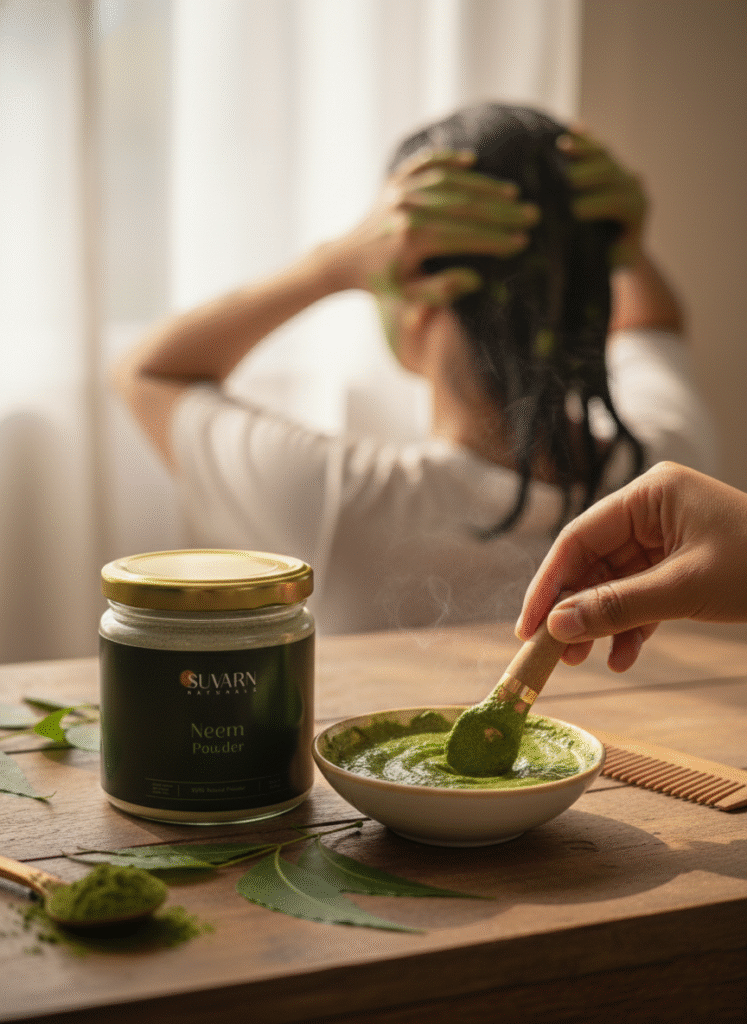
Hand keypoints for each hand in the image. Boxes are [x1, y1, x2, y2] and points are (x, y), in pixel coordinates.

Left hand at [332, 149, 539, 303]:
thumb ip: (441, 291)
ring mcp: (399, 190)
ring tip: (512, 194)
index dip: (495, 240)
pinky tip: (470, 160)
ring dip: (484, 186)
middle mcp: (406, 209)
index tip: (521, 242)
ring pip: (450, 182)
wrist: (344, 259)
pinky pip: (425, 164)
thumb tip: (475, 279)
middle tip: (530, 214)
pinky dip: (447, 159)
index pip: (464, 236)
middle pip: (464, 206)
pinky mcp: (394, 180)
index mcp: (411, 238)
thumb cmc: (381, 282)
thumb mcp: (409, 295)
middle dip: (501, 212)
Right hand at [515, 462, 746, 671]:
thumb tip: (557, 626)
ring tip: (584, 661)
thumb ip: (617, 606)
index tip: (527, 624)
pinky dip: (631, 626)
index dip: (548, 583)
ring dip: (599, 622)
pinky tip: (624, 657)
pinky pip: (640, 595)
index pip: (579, 537)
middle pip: (592, 562)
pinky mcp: (678, 564)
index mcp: (648, 495)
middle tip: (554, 652)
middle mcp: (650, 510)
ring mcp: (664, 537)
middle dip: (574, 609)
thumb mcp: (684, 589)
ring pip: (613, 583)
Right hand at [557, 130, 647, 267]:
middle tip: (567, 179)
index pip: (618, 202)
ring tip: (562, 146)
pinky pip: (597, 147)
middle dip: (589, 175)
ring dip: (583, 150)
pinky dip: (583, 139)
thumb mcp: (616, 262)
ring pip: (604, 155)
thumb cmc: (613, 258)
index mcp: (635, 209)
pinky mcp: (610, 163)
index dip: (598, 205)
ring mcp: (621, 171)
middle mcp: (632, 185)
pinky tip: (569, 129)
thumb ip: (612, 257)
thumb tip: (604, 251)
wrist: (623, 245)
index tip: (575, 211)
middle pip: (611, 173)